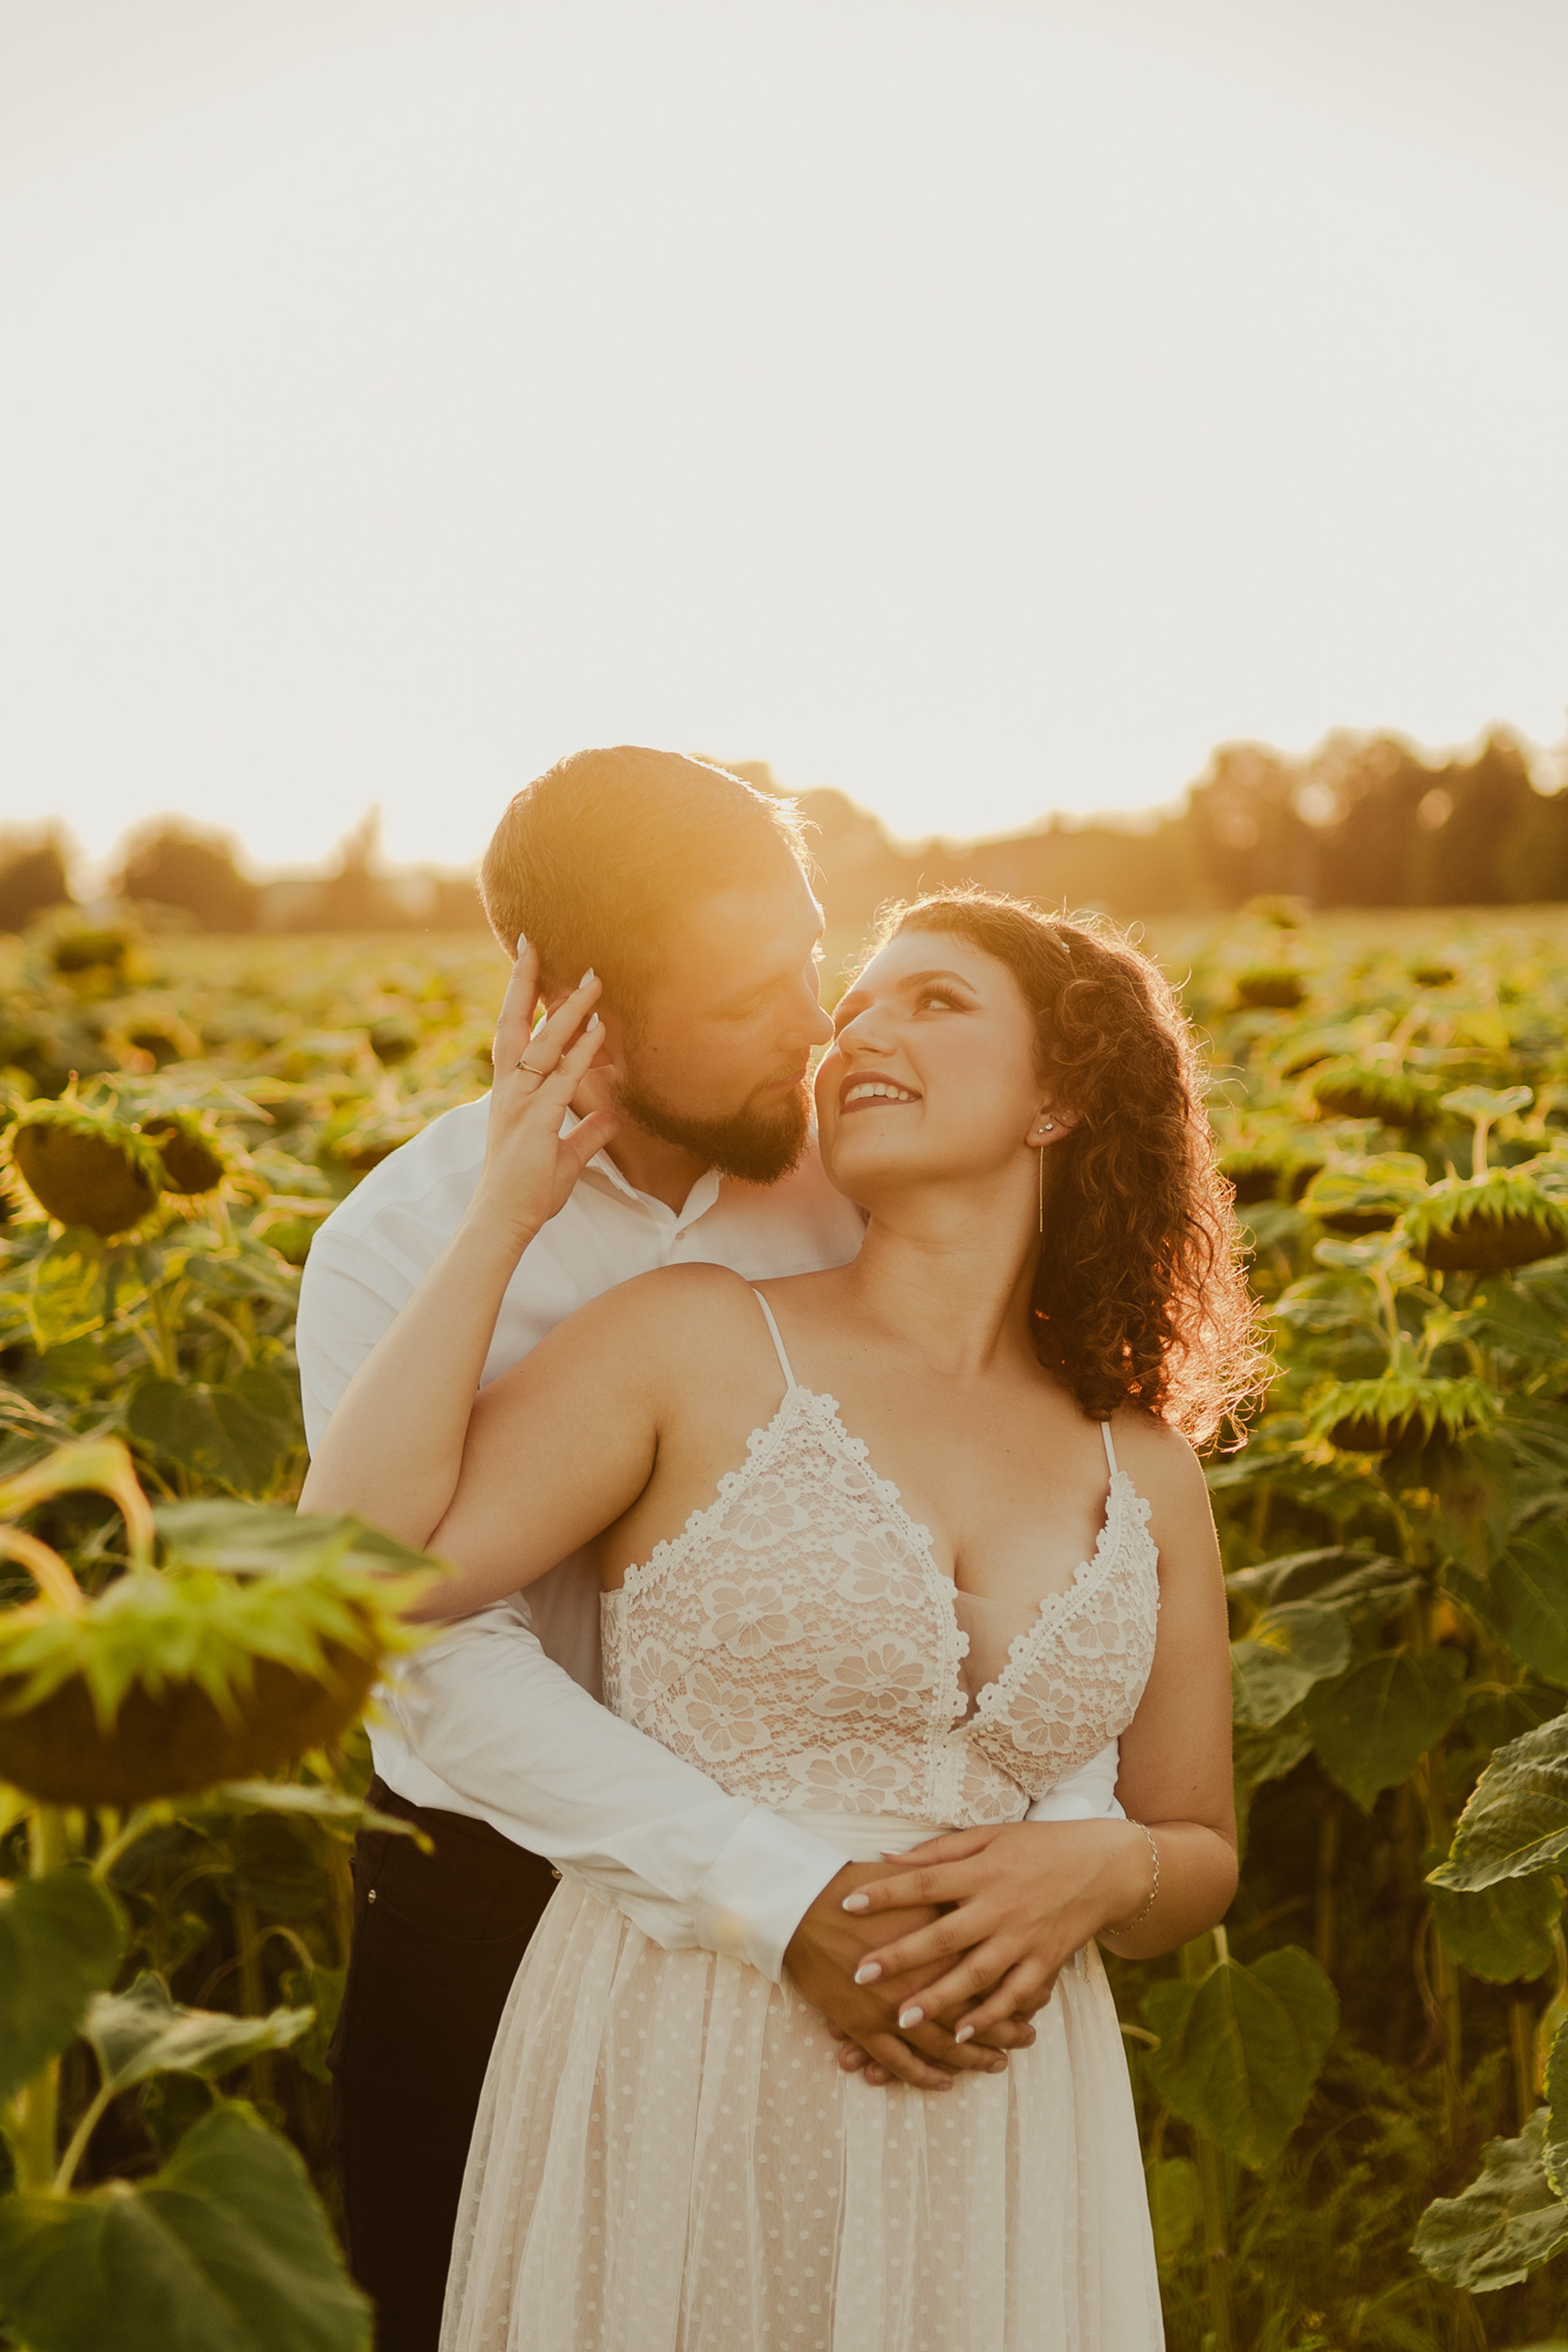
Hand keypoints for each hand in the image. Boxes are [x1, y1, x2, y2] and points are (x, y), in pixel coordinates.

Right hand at [472, 942, 619, 1252]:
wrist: (504, 1219)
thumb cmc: (528, 1190)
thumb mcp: (565, 1157)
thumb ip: (588, 1133)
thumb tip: (611, 1117)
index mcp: (511, 1093)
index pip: (513, 1035)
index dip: (520, 999)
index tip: (527, 964)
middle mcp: (509, 1090)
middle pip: (514, 1023)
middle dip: (524, 982)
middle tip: (532, 943)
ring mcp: (521, 1102)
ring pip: (543, 1043)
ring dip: (569, 1009)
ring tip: (592, 978)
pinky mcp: (538, 1120)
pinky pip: (562, 1077)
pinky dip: (581, 1051)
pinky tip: (599, 1029)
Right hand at [783, 1861, 1036, 2091]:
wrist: (799, 1905)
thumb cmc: (853, 1886)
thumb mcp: (910, 1881)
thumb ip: (946, 1892)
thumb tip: (974, 1892)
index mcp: (940, 1938)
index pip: (992, 1970)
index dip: (1019, 1984)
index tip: (1041, 1992)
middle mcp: (924, 1977)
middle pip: (977, 2011)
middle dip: (1007, 2027)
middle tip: (1029, 2036)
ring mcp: (894, 2006)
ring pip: (946, 2043)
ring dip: (975, 2058)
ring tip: (999, 2063)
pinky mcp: (865, 2026)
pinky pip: (903, 2062)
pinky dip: (926, 2076)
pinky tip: (946, 2082)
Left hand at [837, 1819, 1151, 2041]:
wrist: (1105, 1866)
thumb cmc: (1039, 1847)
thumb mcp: (990, 1836)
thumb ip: (938, 1851)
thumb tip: (886, 1858)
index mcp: (983, 1871)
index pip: (926, 1881)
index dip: (887, 1893)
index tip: (847, 1905)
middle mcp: (1001, 1906)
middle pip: (944, 1935)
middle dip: (902, 1957)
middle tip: (861, 1975)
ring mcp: (1024, 1938)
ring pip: (976, 1974)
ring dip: (938, 1998)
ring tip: (901, 2019)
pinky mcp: (1045, 1962)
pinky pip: (1014, 1996)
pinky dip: (988, 2016)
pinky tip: (960, 2034)